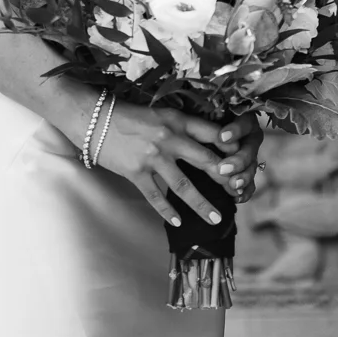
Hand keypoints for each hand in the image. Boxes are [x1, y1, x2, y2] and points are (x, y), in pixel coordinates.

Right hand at [95, 102, 236, 227]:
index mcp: (176, 121)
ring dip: (202, 205)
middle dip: (225, 179)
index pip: (212, 134)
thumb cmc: (128, 115)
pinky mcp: (136, 172)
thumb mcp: (158, 114)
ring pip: (184, 186)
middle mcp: (168, 138)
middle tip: (238, 193)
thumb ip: (179, 127)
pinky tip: (176, 222)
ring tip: (217, 219)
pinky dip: (167, 210)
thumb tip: (204, 143)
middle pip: (205, 161)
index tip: (243, 161)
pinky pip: (155, 196)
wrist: (94, 118)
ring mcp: (152, 157)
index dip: (230, 148)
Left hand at [181, 112, 263, 203]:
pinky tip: (237, 198)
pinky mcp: (246, 173)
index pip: (243, 123)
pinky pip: (251, 184)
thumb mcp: (200, 123)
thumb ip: (203, 126)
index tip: (222, 137)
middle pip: (249, 149)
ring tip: (232, 184)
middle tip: (223, 169)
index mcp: (241, 121)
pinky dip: (245, 192)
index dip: (235, 131)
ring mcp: (250, 157)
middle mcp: (248, 138)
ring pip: (251, 167)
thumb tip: (191, 125)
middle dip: (238, 160)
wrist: (195, 144)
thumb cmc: (196, 128)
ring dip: (243, 177)